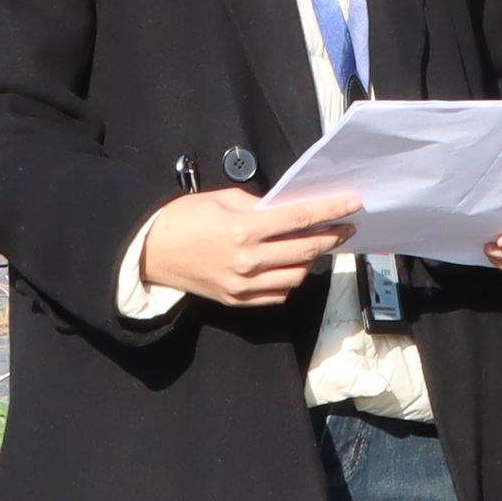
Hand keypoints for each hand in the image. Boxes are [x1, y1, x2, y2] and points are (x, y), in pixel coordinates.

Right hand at [137, 190, 359, 306]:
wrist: (149, 252)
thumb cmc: (183, 219)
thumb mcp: (222, 199)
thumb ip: (259, 206)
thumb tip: (289, 210)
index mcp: (243, 229)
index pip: (299, 220)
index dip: (329, 211)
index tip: (352, 206)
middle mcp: (247, 261)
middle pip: (305, 250)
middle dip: (330, 237)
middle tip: (345, 227)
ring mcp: (242, 285)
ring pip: (296, 277)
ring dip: (311, 260)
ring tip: (317, 245)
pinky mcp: (237, 300)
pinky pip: (277, 295)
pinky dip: (290, 281)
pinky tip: (291, 266)